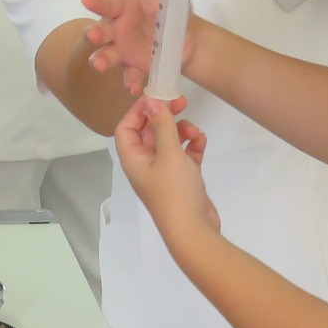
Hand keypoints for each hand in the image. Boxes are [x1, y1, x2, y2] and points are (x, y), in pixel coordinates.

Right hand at [79, 0, 169, 95]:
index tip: (86, 0)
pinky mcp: (134, 67)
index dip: (97, 3)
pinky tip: (134, 88)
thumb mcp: (174, 0)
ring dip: (101, 60)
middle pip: (100, 32)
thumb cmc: (170, 14)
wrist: (183, 39)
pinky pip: (130, 76)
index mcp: (125, 8)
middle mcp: (118, 29)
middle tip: (93, 36)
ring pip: (106, 55)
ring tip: (99, 65)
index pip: (109, 4)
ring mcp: (123, 50)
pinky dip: (131, 82)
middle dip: (94, 34)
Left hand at [113, 97, 218, 236]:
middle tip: (182, 102)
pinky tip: (201, 142)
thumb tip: (151, 100)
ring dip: (182, 132)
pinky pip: (184, 155)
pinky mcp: (182, 179)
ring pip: (169, 142)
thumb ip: (162, 125)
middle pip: (149, 132)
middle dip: (165, 117)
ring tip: (195, 131)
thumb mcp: (168, 153)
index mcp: (133, 159)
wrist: (193, 231)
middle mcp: (145, 165)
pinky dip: (192, 147)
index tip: (157, 96)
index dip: (138, 110)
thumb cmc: (174, 191)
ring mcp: (164, 173)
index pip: (126, 128)